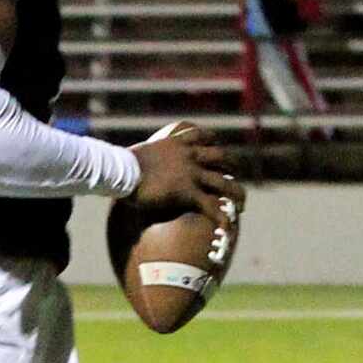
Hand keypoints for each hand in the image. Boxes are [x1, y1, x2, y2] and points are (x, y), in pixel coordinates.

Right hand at [127, 122, 243, 227]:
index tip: (218, 147)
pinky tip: (227, 227)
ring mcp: (191, 173)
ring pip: (223, 182)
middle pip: (220, 156)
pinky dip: (220, 217)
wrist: (121, 171)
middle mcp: (189, 155)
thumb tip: (128, 168)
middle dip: (231, 166)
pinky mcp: (187, 191)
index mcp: (176, 143)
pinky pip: (210, 205)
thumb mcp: (135, 155)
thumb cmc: (120, 165)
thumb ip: (142, 159)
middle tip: (235, 176)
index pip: (202, 136)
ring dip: (236, 193)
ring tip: (242, 205)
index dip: (213, 141)